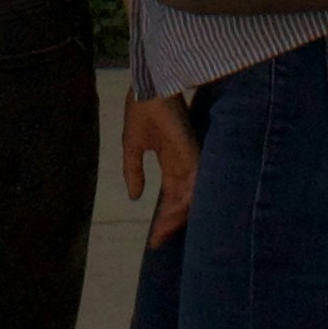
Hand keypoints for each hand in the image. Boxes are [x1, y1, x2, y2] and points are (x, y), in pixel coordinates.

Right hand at [123, 89, 198, 243]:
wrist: (148, 86)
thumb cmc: (142, 109)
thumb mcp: (132, 145)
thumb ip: (134, 171)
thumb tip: (134, 197)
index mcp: (171, 162)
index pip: (172, 197)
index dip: (163, 218)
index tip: (153, 240)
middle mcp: (183, 164)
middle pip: (182, 202)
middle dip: (170, 224)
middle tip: (157, 242)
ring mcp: (190, 159)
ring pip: (190, 198)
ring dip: (176, 217)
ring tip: (161, 233)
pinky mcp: (192, 152)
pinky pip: (195, 183)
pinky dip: (187, 201)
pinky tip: (175, 216)